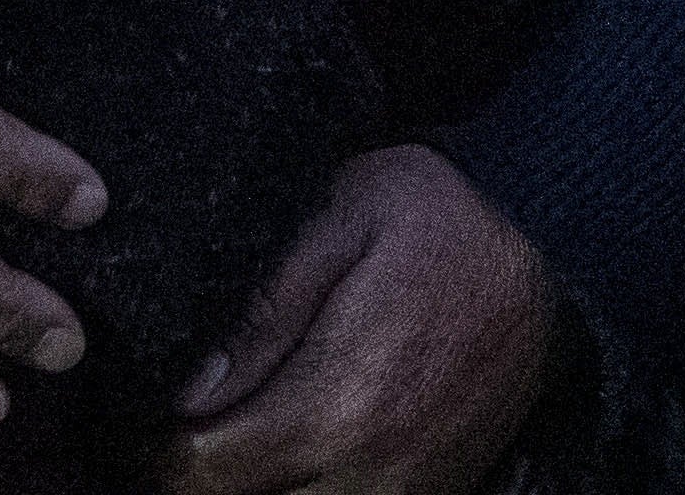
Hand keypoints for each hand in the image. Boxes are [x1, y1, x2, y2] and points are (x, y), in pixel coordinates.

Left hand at [164, 145, 554, 494]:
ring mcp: (409, 494)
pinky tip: (281, 462)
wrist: (553, 246)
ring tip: (221, 451)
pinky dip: (301, 494)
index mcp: (337, 403)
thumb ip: (261, 313)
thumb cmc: (439, 217)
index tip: (131, 423)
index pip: (200, 474)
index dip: (149, 452)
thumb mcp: (340, 221)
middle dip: (191, 482)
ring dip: (245, 492)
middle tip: (170, 438)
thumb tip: (187, 394)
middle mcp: (372, 471)